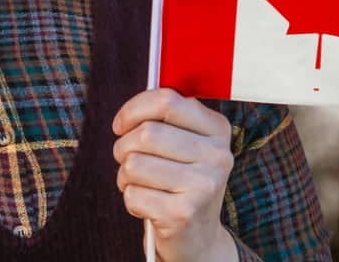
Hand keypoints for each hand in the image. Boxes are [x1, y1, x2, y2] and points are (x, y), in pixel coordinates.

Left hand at [112, 88, 237, 261]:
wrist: (199, 237)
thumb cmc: (182, 180)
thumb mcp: (186, 144)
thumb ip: (164, 119)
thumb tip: (130, 111)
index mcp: (218, 129)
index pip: (167, 100)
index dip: (133, 109)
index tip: (121, 125)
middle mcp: (217, 156)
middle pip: (147, 133)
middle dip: (123, 146)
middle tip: (126, 159)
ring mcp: (203, 186)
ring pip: (134, 163)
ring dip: (125, 175)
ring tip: (138, 183)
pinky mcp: (183, 214)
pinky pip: (133, 194)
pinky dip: (130, 199)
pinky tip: (146, 204)